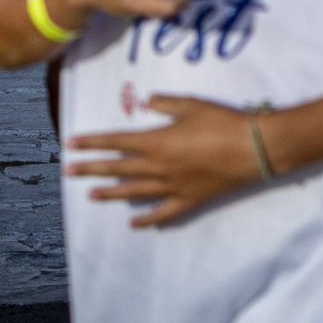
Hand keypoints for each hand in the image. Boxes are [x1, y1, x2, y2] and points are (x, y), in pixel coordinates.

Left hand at [70, 95, 265, 226]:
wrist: (253, 148)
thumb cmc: (223, 122)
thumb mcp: (193, 105)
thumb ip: (166, 104)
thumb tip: (146, 101)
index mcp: (157, 142)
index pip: (117, 142)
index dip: (93, 142)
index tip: (71, 144)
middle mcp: (158, 167)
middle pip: (118, 168)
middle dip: (92, 168)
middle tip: (68, 172)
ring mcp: (172, 187)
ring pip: (134, 191)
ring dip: (111, 192)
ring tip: (91, 194)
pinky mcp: (188, 199)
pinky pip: (162, 212)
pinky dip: (146, 218)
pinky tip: (133, 222)